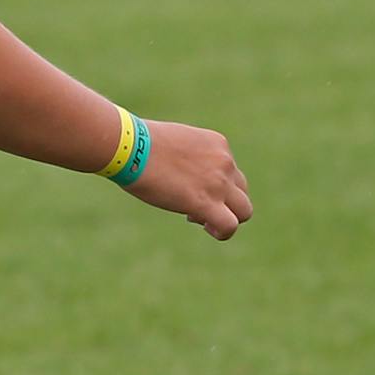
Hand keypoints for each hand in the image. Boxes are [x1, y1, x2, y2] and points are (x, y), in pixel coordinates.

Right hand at [125, 119, 252, 239]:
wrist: (131, 147)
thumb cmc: (137, 144)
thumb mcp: (171, 142)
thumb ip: (183, 156)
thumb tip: (175, 170)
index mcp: (217, 144)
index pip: (228, 171)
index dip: (212, 185)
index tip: (188, 189)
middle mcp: (224, 162)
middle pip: (241, 191)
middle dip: (224, 202)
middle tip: (195, 206)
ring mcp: (219, 183)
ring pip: (243, 210)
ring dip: (228, 218)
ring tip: (204, 222)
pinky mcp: (206, 202)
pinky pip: (229, 225)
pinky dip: (223, 232)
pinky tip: (208, 228)